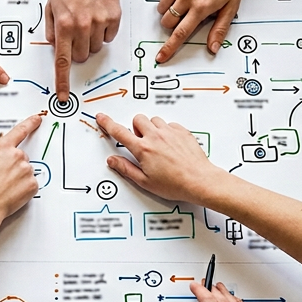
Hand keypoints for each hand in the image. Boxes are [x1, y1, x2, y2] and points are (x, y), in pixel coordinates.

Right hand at [0, 114, 42, 232]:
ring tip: (4, 187)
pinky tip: (11, 193)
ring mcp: (26, 170)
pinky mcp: (32, 184)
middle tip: (1, 178)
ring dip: (18, 178)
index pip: (20, 130)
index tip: (38, 118)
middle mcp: (17, 156)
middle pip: (21, 157)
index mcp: (2, 148)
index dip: (30, 123)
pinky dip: (23, 189)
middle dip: (14, 166)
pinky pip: (30, 184)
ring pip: (26, 171)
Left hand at [46, 0, 123, 99]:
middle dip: (76, 50)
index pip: (62, 59)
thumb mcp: (51, 5)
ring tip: (87, 20)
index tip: (63, 95)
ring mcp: (100, 22)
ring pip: (96, 48)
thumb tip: (55, 47)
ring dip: (90, 41)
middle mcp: (82, 25)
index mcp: (64, 24)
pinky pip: (108, 37)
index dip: (62, 80)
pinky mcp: (114, 18)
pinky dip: (103, 31)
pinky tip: (98, 16)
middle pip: (81, 56)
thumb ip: (51, 29)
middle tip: (75, 33)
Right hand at [95, 113, 223, 203]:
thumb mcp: (145, 181)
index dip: (108, 123)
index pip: (119, 132)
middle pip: (138, 119)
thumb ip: (126, 168)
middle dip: (136, 128)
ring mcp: (170, 132)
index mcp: (143, 149)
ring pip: (154, 120)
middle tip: (141, 142)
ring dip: (151, 128)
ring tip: (157, 144)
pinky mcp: (182, 131)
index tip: (102, 118)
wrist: (199, 180)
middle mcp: (155, 137)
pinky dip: (167, 130)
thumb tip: (113, 161)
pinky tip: (170, 144)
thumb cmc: (175, 184)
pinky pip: (169, 124)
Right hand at [156, 0, 255, 62]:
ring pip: (161, 9)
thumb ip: (220, 29)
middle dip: (172, 26)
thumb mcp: (231, 7)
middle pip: (167, 22)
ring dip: (168, 13)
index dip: (169, 48)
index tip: (161, 57)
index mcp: (201, 7)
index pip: (180, 33)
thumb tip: (213, 47)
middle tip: (185, 19)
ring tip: (183, 6)